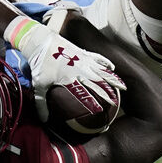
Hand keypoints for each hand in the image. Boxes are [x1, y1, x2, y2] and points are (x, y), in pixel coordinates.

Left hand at [4, 17, 124, 121]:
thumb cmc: (40, 64)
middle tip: (116, 103)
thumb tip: (44, 120)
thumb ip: (41, 104)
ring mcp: (83, 60)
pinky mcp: (83, 52)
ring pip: (102, 71)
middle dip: (107, 93)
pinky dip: (106, 63)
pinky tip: (112, 69)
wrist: (42, 41)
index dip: (92, 103)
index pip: (84, 93)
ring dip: (112, 80)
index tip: (100, 111)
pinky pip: (98, 58)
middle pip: (97, 83)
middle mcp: (79, 69)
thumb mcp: (39, 85)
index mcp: (69, 78)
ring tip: (122, 87)